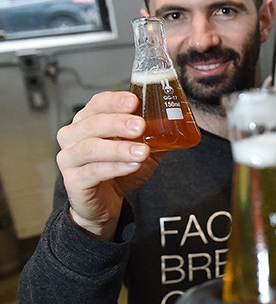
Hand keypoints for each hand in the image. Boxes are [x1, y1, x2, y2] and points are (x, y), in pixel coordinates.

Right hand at [56, 91, 159, 238]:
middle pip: (92, 123)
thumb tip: (179, 122)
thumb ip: (154, 135)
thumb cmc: (119, 170)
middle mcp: (73, 136)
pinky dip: (115, 167)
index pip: (97, 104)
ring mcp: (69, 159)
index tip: (134, 100)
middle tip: (141, 125)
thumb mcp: (140, 148)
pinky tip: (132, 165)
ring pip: (90, 148)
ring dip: (119, 148)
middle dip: (118, 123)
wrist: (105, 202)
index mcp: (88, 121)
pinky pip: (93, 172)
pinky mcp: (73, 181)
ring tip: (142, 150)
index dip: (114, 101)